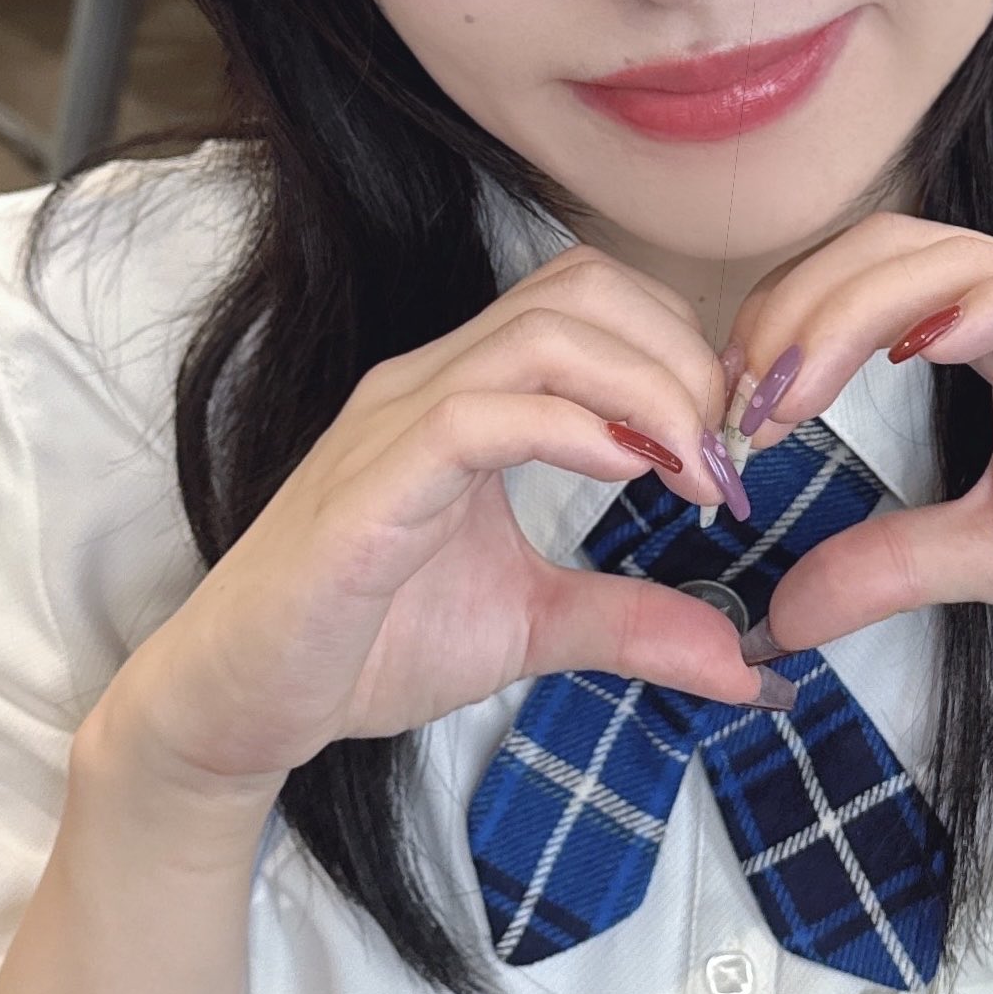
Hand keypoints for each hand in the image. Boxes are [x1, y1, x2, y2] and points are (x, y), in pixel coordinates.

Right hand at [91, 248, 767, 822]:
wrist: (242, 704)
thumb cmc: (364, 647)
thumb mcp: (533, 628)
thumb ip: (634, 625)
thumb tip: (750, 667)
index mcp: (469, 393)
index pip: (596, 300)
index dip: (684, 349)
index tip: (734, 445)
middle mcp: (431, 381)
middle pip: (584, 289)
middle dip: (683, 358)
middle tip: (726, 459)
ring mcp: (395, 423)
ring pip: (544, 331)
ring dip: (647, 387)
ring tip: (694, 472)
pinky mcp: (369, 485)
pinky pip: (477, 413)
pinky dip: (571, 427)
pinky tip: (627, 473)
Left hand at [728, 215, 992, 718]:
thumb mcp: (990, 560)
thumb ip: (888, 567)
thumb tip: (776, 616)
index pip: (869, 281)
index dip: (787, 327)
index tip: (732, 414)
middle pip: (893, 249)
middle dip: (799, 309)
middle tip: (743, 399)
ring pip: (962, 257)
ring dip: (861, 306)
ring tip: (797, 382)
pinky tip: (929, 345)